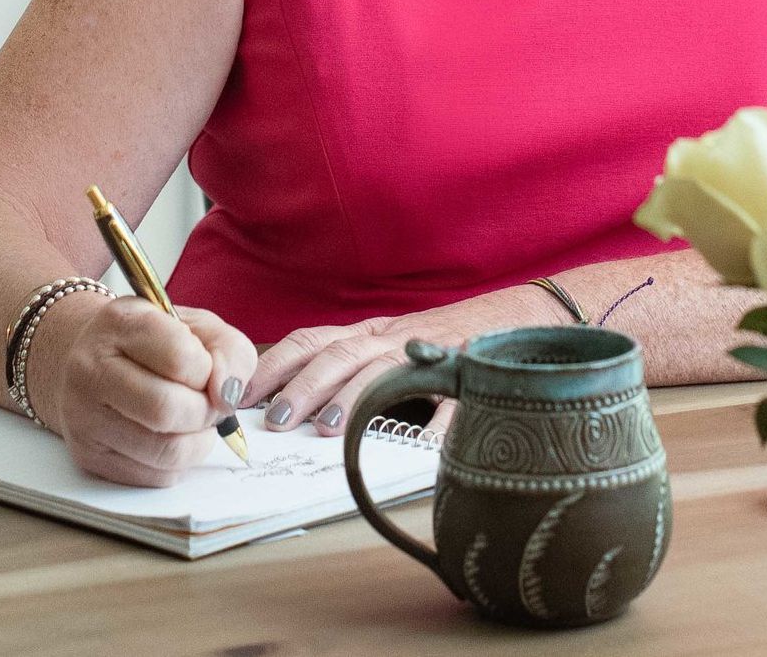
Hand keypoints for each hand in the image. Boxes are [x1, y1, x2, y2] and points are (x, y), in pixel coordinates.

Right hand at [39, 294, 257, 487]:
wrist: (86, 361)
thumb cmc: (151, 343)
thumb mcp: (196, 326)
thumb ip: (228, 350)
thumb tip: (228, 395)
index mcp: (121, 324)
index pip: (179, 358)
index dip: (209, 371)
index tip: (209, 371)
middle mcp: (92, 370)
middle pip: (167, 410)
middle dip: (206, 412)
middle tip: (209, 403)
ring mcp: (84, 417)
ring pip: (164, 451)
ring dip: (198, 442)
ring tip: (196, 422)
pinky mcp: (88, 457)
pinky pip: (153, 477)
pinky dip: (179, 463)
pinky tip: (175, 438)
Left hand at [244, 284, 551, 439]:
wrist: (524, 319)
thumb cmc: (449, 344)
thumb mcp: (395, 349)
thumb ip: (355, 370)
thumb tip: (293, 410)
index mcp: (373, 333)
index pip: (313, 339)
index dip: (275, 363)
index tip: (241, 394)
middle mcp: (397, 336)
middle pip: (341, 351)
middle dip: (303, 382)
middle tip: (276, 420)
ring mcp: (433, 350)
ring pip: (385, 368)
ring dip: (352, 397)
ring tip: (325, 429)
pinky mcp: (473, 369)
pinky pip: (455, 397)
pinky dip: (440, 420)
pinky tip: (425, 446)